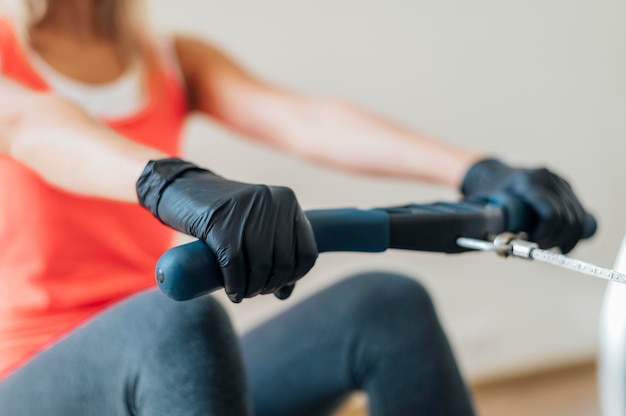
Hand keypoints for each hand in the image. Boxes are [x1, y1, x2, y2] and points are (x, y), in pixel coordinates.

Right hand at [136, 158, 317, 301]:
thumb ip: (275, 253)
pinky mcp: (219, 222)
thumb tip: (286, 294)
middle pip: (283, 262)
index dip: (294, 276)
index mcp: (288, 201)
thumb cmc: (223, 214)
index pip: (307, 252)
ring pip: (260, 265)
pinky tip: (232, 293)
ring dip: (252, 289)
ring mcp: (246, 209)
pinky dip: (235, 285)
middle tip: (254, 291)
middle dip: (269, 286)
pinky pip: (234, 264)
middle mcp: (272, 201)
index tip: (278, 286)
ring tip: (242, 293)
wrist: (181, 190)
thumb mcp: (256, 226)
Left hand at [461, 158, 585, 252]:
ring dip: (567, 238)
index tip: (532, 243)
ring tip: (549, 246)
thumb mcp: (489, 207)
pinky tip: (562, 243)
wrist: (495, 174)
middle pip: (568, 218)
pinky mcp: (567, 187)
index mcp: (528, 182)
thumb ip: (503, 224)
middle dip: (555, 239)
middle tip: (539, 248)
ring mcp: (560, 182)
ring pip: (578, 218)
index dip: (545, 235)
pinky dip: (573, 232)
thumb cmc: (489, 194)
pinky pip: (579, 213)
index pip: (551, 214)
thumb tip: (514, 247)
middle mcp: (549, 179)